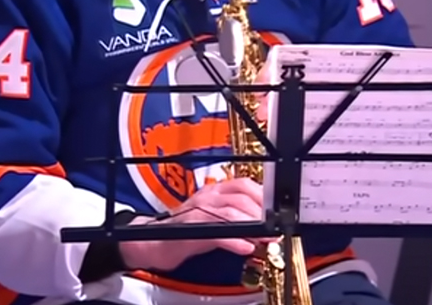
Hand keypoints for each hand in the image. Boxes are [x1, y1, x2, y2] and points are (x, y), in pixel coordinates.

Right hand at [119, 178, 267, 271]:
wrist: (153, 241)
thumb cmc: (185, 231)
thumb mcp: (214, 220)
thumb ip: (238, 219)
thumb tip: (266, 227)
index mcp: (214, 191)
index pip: (245, 184)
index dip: (265, 198)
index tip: (278, 213)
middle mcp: (207, 196)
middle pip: (241, 197)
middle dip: (262, 214)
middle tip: (275, 230)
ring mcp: (197, 211)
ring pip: (231, 213)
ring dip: (253, 227)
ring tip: (265, 239)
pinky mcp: (191, 229)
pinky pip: (217, 232)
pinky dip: (234, 240)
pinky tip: (245, 247)